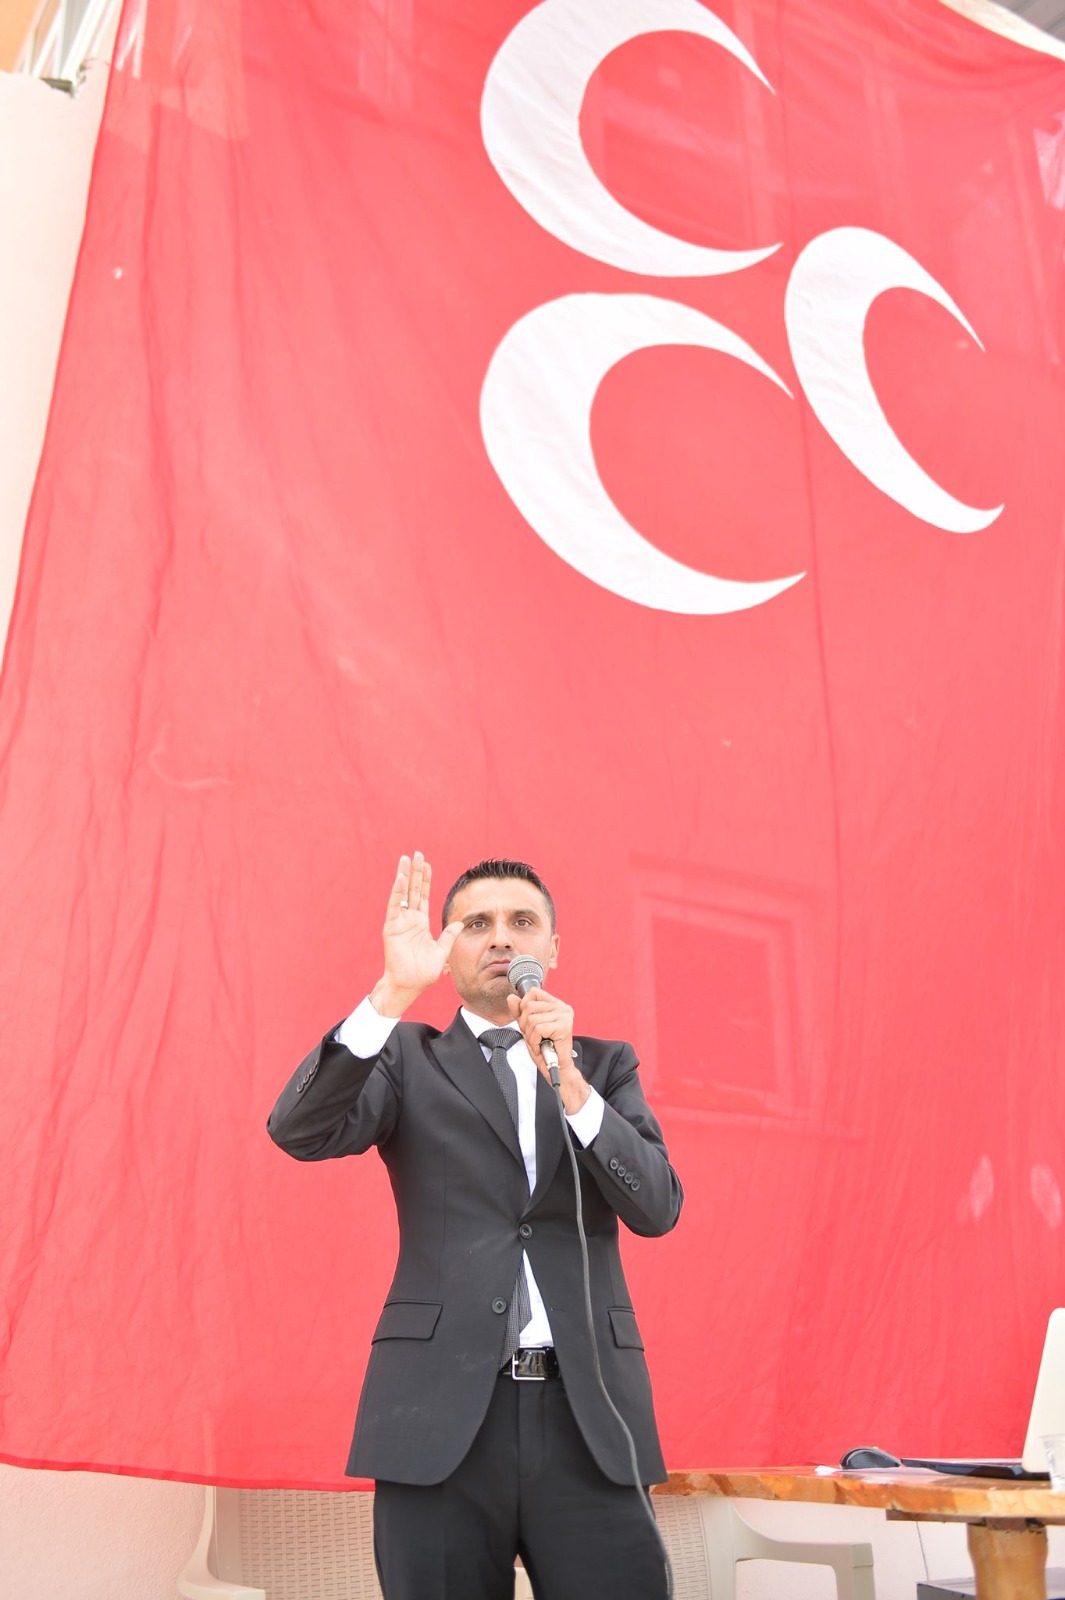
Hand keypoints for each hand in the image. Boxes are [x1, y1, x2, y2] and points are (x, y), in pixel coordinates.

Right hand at [370, 852, 462, 1016]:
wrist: (409, 985)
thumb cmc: (423, 972)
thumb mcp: (441, 952)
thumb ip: (448, 936)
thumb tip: (459, 923)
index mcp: (420, 924)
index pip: (424, 896)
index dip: (426, 880)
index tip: (427, 864)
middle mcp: (409, 920)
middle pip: (413, 890)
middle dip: (416, 872)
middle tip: (417, 853)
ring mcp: (399, 922)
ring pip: (403, 894)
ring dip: (405, 876)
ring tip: (406, 859)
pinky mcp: (392, 928)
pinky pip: (395, 906)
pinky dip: (397, 892)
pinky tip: (401, 878)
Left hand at [507, 986, 588, 1113]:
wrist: (556, 1068)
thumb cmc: (544, 1048)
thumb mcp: (527, 1027)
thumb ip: (519, 1012)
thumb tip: (511, 998)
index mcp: (556, 1004)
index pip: (533, 992)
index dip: (524, 1007)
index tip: (529, 1023)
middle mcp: (562, 1007)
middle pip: (529, 1006)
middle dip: (525, 1025)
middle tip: (535, 1037)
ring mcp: (564, 1016)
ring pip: (532, 1019)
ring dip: (530, 1036)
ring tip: (539, 1043)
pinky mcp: (564, 1026)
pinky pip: (537, 1029)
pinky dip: (535, 1042)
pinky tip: (541, 1047)